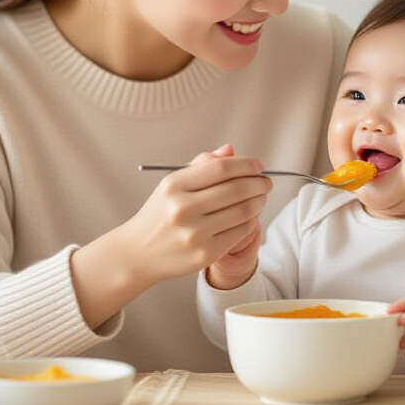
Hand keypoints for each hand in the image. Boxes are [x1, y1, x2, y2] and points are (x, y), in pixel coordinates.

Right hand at [119, 144, 271, 285]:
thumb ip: (202, 165)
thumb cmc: (160, 214)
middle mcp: (183, 209)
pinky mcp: (205, 254)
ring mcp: (195, 234)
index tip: (258, 165)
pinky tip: (250, 215)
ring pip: (243, 211)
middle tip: (266, 182)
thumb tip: (231, 151)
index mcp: (174, 186)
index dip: (246, 165)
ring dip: (259, 201)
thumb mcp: (172, 184)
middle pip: (237, 189)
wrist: (138, 252)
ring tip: (261, 196)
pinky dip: (251, 221)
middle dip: (259, 183)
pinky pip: (240, 232)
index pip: (222, 168)